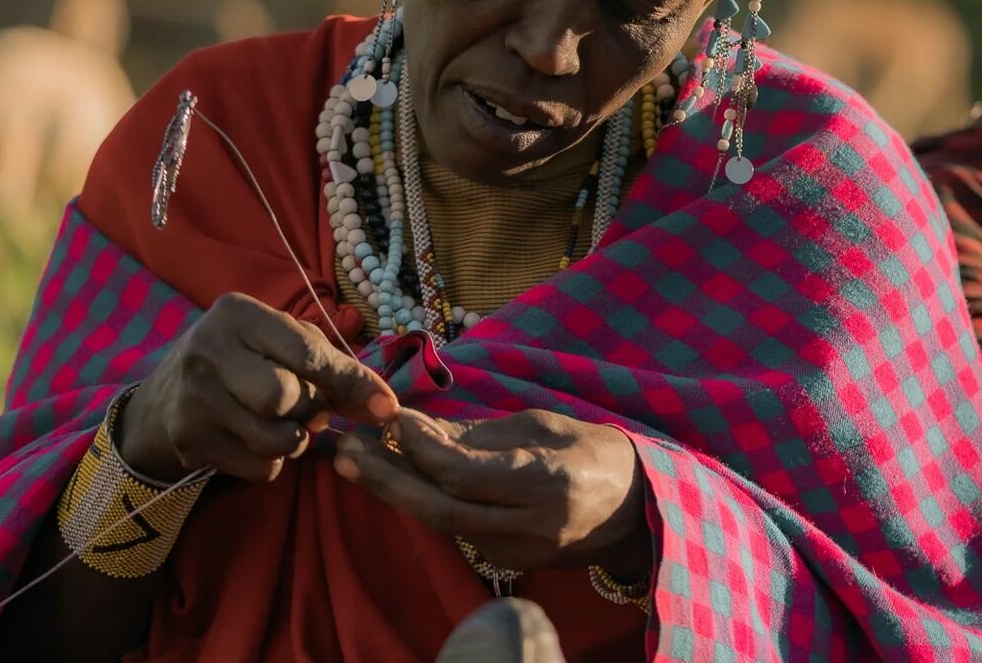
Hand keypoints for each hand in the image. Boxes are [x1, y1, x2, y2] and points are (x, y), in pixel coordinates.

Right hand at [120, 292, 398, 481]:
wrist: (166, 396)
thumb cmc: (246, 359)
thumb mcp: (285, 343)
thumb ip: (336, 367)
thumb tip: (385, 408)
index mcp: (238, 315)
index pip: (307, 353)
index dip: (351, 383)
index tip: (385, 407)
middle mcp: (207, 351)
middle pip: (284, 398)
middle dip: (309, 410)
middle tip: (307, 409)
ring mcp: (191, 398)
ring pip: (274, 439)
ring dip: (294, 441)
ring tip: (282, 424)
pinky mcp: (187, 440)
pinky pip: (258, 468)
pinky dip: (271, 462)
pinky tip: (255, 440)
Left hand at [333, 407, 648, 577]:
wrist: (635, 508)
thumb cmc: (592, 452)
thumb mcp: (541, 425)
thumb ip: (478, 432)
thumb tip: (416, 426)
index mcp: (544, 480)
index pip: (464, 473)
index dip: (422, 448)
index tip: (393, 419)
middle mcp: (529, 523)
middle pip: (440, 509)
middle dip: (387, 480)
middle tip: (345, 451)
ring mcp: (518, 550)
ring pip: (442, 523)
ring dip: (397, 491)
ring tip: (358, 460)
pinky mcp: (508, 563)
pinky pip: (457, 530)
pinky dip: (428, 501)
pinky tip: (404, 477)